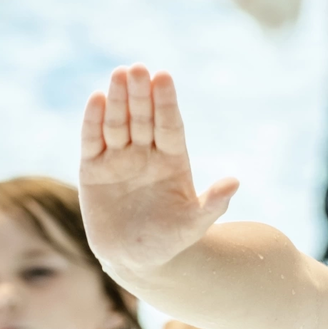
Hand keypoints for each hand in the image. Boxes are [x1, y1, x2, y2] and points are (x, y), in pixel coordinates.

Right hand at [80, 66, 238, 276]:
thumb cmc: (170, 241)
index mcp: (173, 160)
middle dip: (141, 94)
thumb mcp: (194, 225)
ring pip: (118, 123)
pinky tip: (97, 99)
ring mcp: (119, 159)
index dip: (166, 103)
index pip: (170, 125)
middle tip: (138, 68)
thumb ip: (213, 204)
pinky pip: (92, 141)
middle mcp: (146, 154)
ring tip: (119, 74)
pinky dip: (93, 121)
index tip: (164, 77)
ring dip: (118, 99)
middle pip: (143, 118)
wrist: (136, 259)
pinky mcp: (93, 170)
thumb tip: (234, 182)